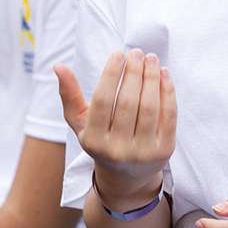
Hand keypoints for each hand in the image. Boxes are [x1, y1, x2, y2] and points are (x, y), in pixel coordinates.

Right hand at [56, 49, 175, 207]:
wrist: (127, 176)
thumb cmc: (102, 139)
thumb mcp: (81, 122)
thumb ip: (69, 95)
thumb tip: (58, 66)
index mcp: (94, 140)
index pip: (103, 101)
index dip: (111, 74)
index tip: (118, 53)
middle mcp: (118, 150)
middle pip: (129, 102)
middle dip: (134, 72)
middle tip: (137, 52)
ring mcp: (143, 152)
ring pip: (150, 107)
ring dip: (152, 78)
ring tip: (151, 58)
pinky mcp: (165, 150)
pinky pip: (169, 115)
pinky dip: (168, 91)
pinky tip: (164, 74)